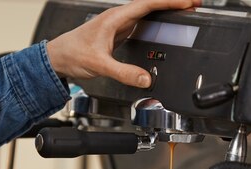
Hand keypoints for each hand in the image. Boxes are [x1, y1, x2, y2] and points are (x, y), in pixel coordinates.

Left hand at [46, 0, 200, 88]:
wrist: (56, 59)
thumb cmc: (72, 54)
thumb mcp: (100, 65)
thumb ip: (124, 72)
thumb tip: (145, 79)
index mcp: (115, 18)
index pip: (148, 4)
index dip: (171, 2)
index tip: (189, 2)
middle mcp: (118, 18)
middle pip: (151, 5)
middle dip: (173, 3)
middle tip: (194, 5)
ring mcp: (118, 25)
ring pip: (146, 13)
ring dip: (165, 12)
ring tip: (184, 12)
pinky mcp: (117, 34)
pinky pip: (140, 24)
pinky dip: (154, 23)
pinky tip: (162, 27)